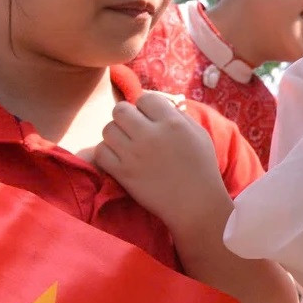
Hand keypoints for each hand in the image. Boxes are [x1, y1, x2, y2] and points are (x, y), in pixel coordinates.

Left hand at [93, 91, 229, 241]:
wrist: (194, 204)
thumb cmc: (201, 168)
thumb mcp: (199, 134)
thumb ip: (179, 116)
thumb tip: (161, 105)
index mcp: (172, 122)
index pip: (145, 98)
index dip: (146, 106)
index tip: (150, 118)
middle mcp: (150, 134)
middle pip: (120, 110)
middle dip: (126, 117)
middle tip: (133, 129)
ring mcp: (134, 154)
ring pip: (108, 129)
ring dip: (115, 134)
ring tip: (126, 144)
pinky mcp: (122, 172)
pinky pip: (100, 152)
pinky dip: (107, 153)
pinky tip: (119, 158)